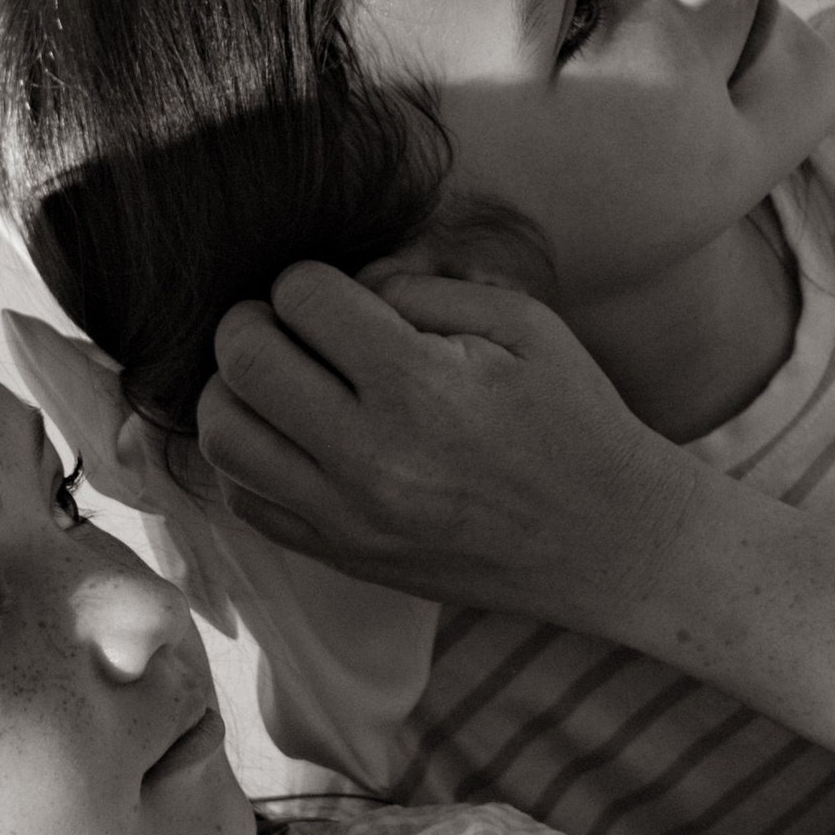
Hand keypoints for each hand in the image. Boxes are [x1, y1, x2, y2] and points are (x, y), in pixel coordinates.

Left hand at [195, 262, 695, 631]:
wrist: (610, 541)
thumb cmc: (573, 419)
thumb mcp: (521, 321)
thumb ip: (420, 287)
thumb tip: (342, 288)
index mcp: (421, 386)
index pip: (302, 299)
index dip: (309, 278)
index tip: (334, 292)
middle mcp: (372, 457)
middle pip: (244, 361)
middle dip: (253, 320)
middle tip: (284, 321)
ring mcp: (349, 517)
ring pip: (224, 436)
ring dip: (234, 389)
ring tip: (275, 375)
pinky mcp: (341, 556)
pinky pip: (245, 500)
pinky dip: (249, 455)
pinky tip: (288, 432)